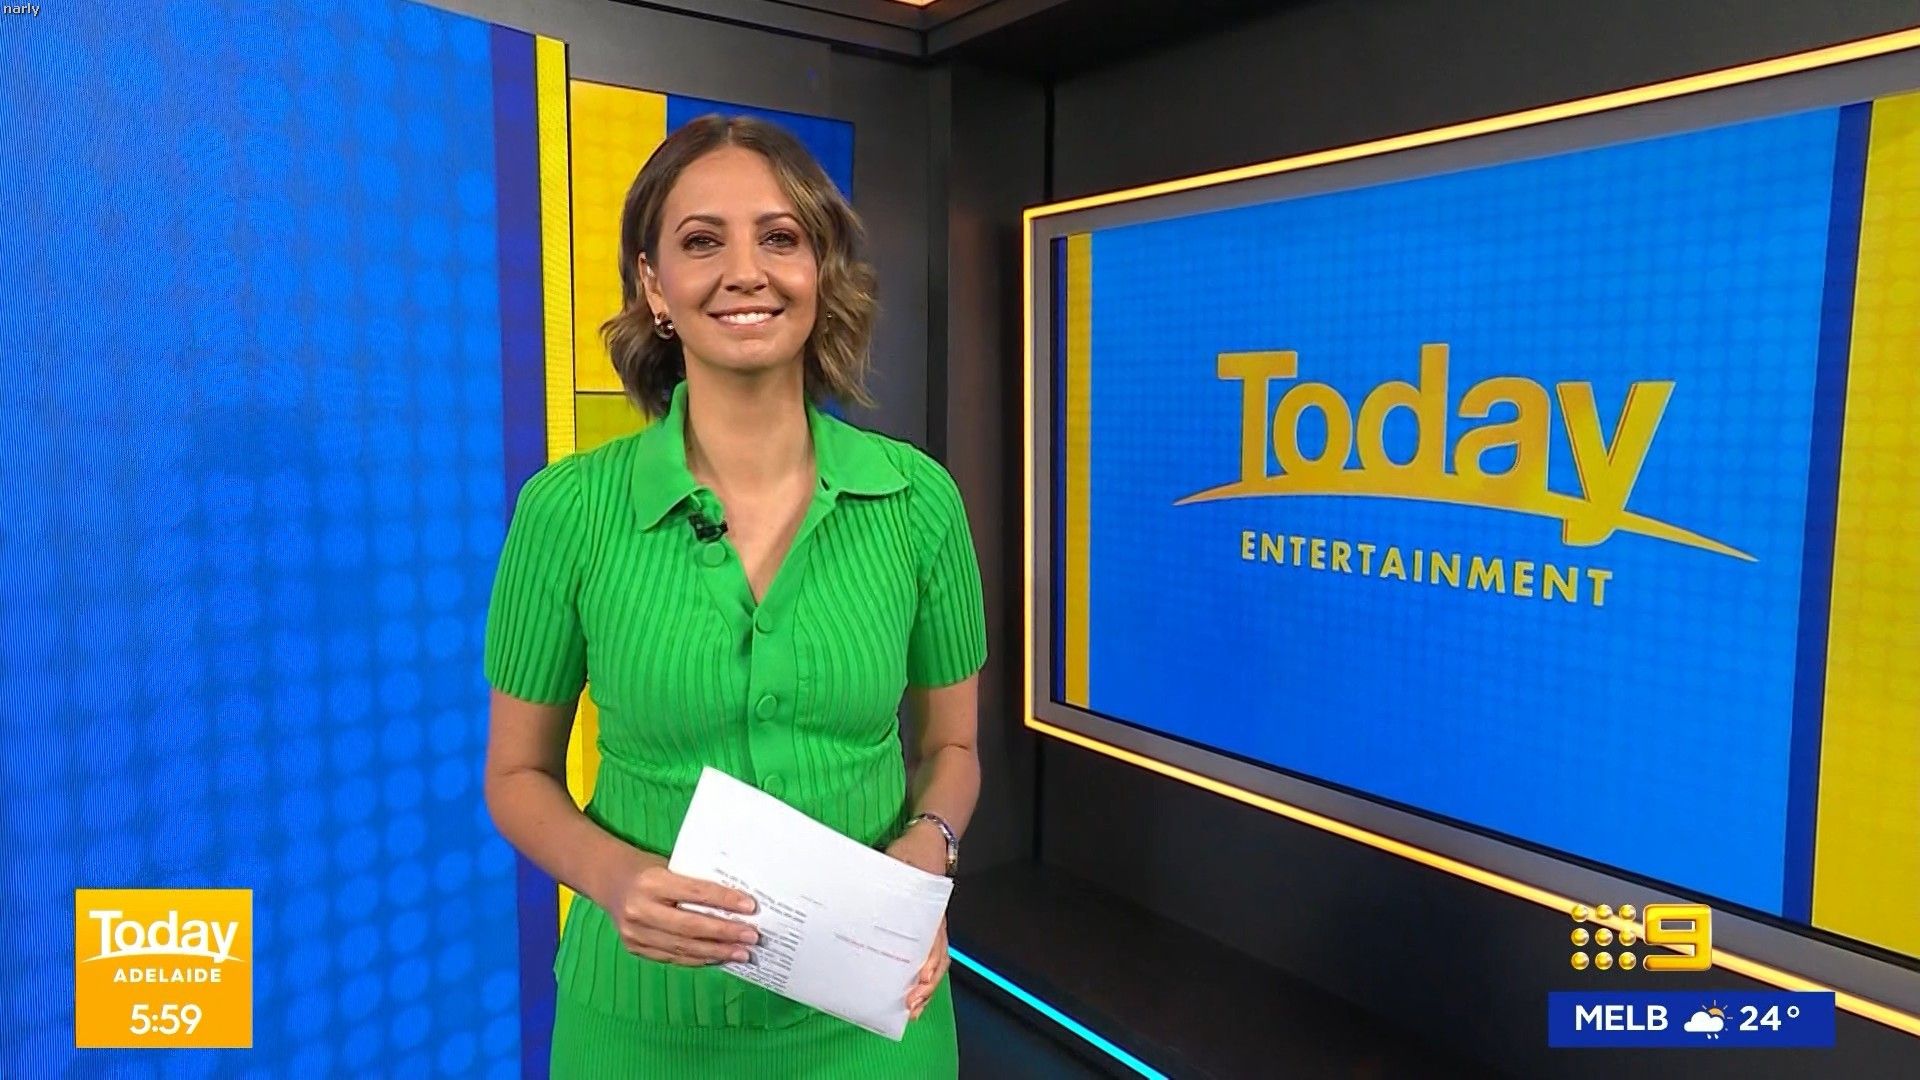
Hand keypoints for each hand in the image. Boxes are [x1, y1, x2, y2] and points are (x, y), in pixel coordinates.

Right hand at [599, 851, 759, 966]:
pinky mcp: (634, 947)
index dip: (725, 901)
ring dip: (716, 952)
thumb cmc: (647, 869)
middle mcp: (639, 908)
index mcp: (651, 881)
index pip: (695, 893)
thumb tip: (736, 902)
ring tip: (741, 953)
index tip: (750, 907)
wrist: (609, 880)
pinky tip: (717, 957)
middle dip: (725, 933)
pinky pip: (672, 957)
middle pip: (691, 926)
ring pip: (683, 947)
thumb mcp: (669, 866)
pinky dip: (698, 959)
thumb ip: (694, 883)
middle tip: (752, 937)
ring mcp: (634, 932)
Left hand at [885, 828, 950, 1019]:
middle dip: (926, 987)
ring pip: (933, 964)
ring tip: (911, 1010)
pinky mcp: (920, 929)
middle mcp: (933, 923)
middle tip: (911, 1006)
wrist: (927, 841)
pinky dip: (920, 978)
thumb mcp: (899, 861)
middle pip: (936, 961)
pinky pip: (924, 956)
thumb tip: (867, 899)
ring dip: (924, 988)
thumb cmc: (913, 853)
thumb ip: (888, 879)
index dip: (930, 963)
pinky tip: (908, 992)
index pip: (935, 942)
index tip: (921, 980)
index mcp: (930, 911)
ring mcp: (929, 928)